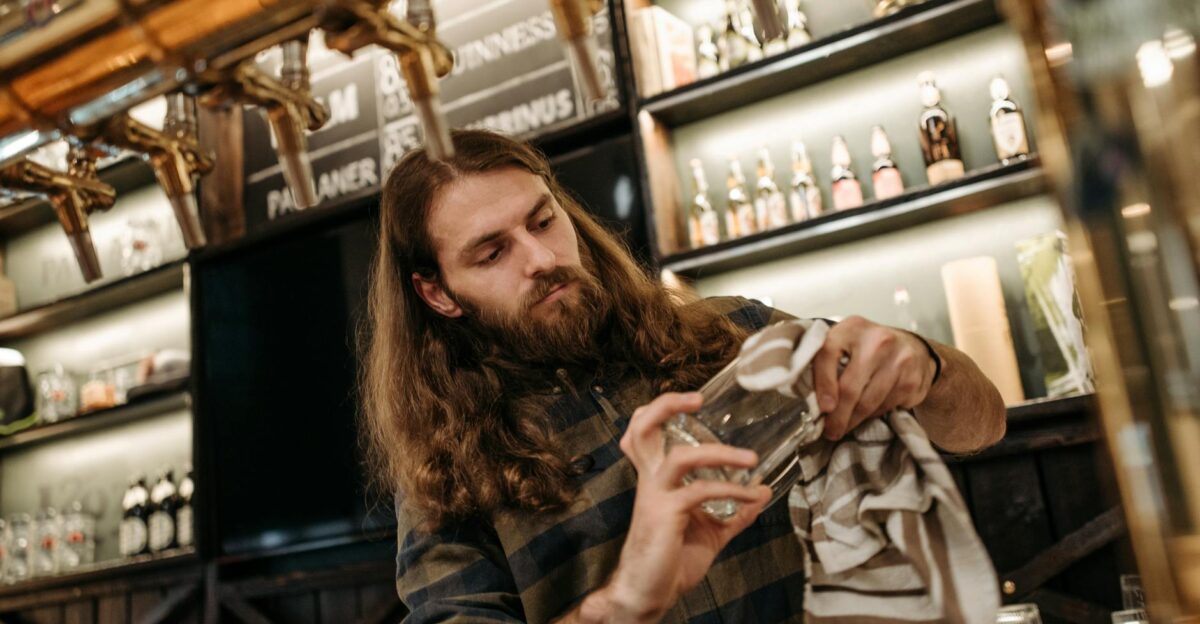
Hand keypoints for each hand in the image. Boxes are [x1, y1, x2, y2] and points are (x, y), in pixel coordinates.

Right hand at [608, 392, 770, 620]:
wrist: (649, 593)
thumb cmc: (671, 560)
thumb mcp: (711, 530)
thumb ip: (735, 510)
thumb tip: (763, 490)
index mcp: (657, 478)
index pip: (644, 432)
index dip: (662, 409)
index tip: (693, 400)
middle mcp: (651, 480)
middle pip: (642, 429)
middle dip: (665, 405)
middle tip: (697, 399)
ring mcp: (656, 496)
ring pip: (680, 456)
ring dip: (719, 452)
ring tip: (751, 458)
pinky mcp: (666, 515)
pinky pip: (701, 492)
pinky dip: (733, 491)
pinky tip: (753, 496)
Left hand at [811, 316, 937, 440]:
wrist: (914, 348)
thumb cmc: (869, 348)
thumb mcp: (847, 343)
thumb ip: (828, 360)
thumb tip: (807, 397)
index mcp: (852, 327)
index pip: (828, 354)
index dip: (822, 384)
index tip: (822, 408)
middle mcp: (877, 340)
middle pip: (850, 387)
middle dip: (837, 415)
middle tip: (830, 431)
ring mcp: (899, 360)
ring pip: (868, 402)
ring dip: (853, 420)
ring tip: (844, 427)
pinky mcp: (912, 380)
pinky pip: (885, 407)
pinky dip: (872, 415)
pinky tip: (866, 415)